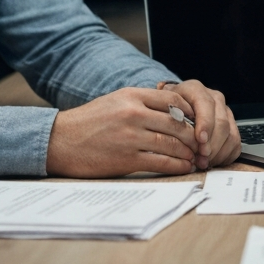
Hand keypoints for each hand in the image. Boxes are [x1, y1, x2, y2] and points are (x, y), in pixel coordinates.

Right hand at [44, 88, 198, 176]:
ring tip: (195, 157)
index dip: (191, 112)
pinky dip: (177, 166)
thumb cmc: (88, 122)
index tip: (198, 121)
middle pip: (177, 123)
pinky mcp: (126, 159)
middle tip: (203, 144)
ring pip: (172, 143)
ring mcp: (130, 136)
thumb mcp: (115, 101)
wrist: (60, 141)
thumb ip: (142, 103)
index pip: (173, 100)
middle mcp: (133, 113)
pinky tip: (183, 167)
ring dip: (188, 153)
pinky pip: (161, 162)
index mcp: (131, 96)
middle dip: (194, 136)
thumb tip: (173, 112)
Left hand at [160, 80, 241, 168]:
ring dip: (218, 153)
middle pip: (221, 123)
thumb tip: (174, 135)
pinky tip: (213, 161)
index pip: (206, 105)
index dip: (205, 124)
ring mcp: (225, 111)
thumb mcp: (161, 107)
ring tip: (204, 163)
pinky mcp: (232, 125)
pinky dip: (225, 155)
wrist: (175, 107)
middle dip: (211, 145)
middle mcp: (214, 98)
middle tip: (201, 159)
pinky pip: (236, 143)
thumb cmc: (167, 109)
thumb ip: (168, 117)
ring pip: (231, 135)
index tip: (200, 140)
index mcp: (196, 90)